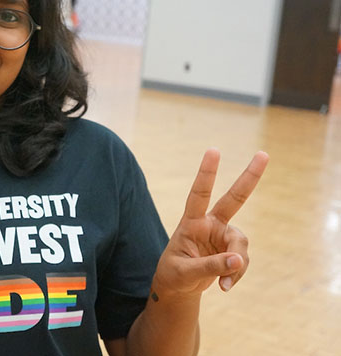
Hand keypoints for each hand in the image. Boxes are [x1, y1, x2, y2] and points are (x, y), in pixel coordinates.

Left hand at [153, 149, 268, 298]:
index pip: (198, 194)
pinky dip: (235, 274)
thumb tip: (238, 261)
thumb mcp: (185, 272)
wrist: (178, 287)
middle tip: (264, 154)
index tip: (214, 150)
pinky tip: (224, 286)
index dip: (206, 173)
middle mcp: (209, 224)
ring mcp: (222, 235)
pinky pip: (241, 261)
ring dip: (236, 265)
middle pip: (233, 199)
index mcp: (191, 222)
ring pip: (241, 244)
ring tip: (224, 283)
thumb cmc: (174, 274)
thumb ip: (210, 266)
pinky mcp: (231, 249)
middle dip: (249, 177)